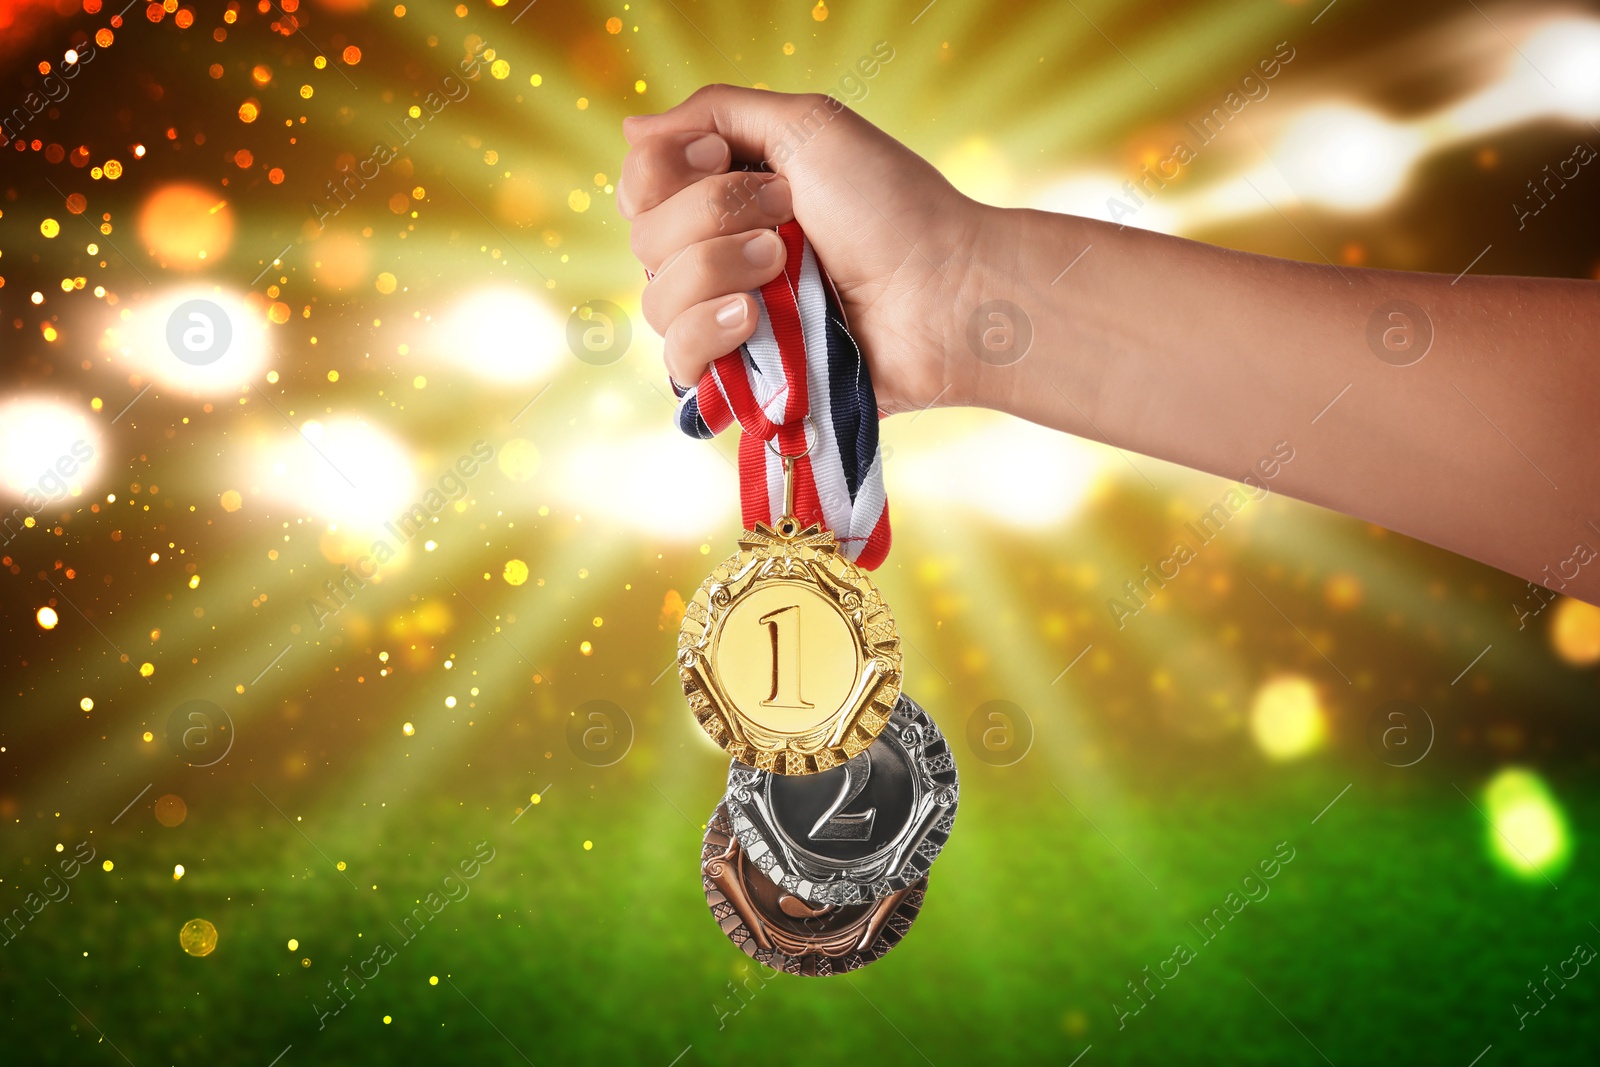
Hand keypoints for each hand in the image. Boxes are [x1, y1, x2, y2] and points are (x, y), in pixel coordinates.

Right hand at [619, 84, 997, 414]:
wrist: (945, 292)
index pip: (641, 187)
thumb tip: (632, 130)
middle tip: (788, 218)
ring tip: (786, 267)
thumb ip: (717, 112)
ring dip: (717, 270)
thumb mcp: (808, 126)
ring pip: (656, 300)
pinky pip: (676, 364)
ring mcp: (729, 321)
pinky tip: (754, 320)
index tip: (725, 161)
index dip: (668, 172)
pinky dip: (708, 333)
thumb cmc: (893, 206)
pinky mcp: (743, 379)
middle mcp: (719, 258)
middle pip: (645, 239)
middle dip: (712, 216)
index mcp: (729, 199)